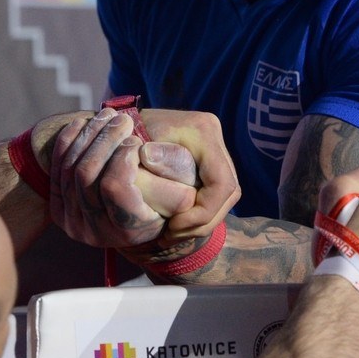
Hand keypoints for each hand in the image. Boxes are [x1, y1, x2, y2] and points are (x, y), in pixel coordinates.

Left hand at [49, 109, 197, 246]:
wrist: (142, 218)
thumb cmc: (166, 200)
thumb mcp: (181, 188)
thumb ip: (173, 172)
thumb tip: (145, 152)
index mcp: (128, 231)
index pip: (114, 186)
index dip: (123, 156)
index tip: (136, 141)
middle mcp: (96, 233)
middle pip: (86, 175)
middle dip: (104, 139)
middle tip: (122, 119)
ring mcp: (73, 224)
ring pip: (70, 169)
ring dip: (88, 135)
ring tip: (107, 115)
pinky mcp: (59, 211)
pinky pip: (56, 170)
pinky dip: (68, 142)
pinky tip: (85, 123)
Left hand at [136, 108, 240, 243]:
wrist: (129, 123)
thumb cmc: (128, 136)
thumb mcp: (134, 146)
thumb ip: (147, 159)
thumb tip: (149, 157)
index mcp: (202, 132)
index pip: (221, 183)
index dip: (203, 212)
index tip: (174, 225)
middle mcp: (215, 137)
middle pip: (229, 192)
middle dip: (203, 220)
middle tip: (173, 234)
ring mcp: (217, 149)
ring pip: (227, 196)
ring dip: (204, 220)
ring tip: (174, 232)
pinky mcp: (213, 160)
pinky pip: (219, 193)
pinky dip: (201, 212)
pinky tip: (179, 223)